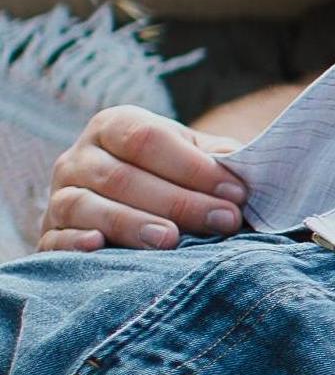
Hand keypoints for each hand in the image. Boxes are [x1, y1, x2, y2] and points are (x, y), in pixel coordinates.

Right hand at [40, 106, 247, 252]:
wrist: (134, 206)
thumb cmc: (177, 178)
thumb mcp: (198, 159)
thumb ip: (221, 160)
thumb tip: (244, 166)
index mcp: (114, 127)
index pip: (146, 139)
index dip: (192, 166)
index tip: (237, 193)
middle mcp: (79, 158)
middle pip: (120, 177)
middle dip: (177, 202)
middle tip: (224, 222)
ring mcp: (60, 195)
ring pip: (85, 206)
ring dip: (130, 224)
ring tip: (171, 241)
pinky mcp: (50, 234)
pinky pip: (55, 238)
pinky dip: (75, 243)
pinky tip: (99, 246)